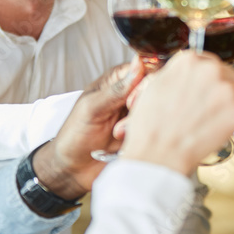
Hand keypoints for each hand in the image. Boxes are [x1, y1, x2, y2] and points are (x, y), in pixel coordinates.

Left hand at [32, 59, 144, 199]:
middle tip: (124, 120)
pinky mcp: (144, 131)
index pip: (145, 69)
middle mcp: (131, 93)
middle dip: (144, 105)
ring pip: (158, 109)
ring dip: (141, 123)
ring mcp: (138, 113)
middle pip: (156, 88)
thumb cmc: (75, 135)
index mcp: (117, 80)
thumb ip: (116, 89)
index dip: (144, 83)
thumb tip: (139, 65)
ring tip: (118, 134)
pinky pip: (156, 128)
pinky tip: (126, 142)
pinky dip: (145, 135)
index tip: (131, 101)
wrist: (74, 168)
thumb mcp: (92, 108)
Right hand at [121, 51, 233, 175]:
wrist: (158, 153)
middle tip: (206, 109)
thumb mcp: (156, 85)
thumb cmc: (151, 125)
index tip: (203, 90)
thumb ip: (178, 73)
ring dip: (229, 104)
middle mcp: (211, 70)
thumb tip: (191, 74)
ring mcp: (227, 90)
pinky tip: (214, 131)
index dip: (206, 78)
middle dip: (220, 90)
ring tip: (209, 122)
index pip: (209, 61)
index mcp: (190, 60)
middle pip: (227, 75)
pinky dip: (232, 123)